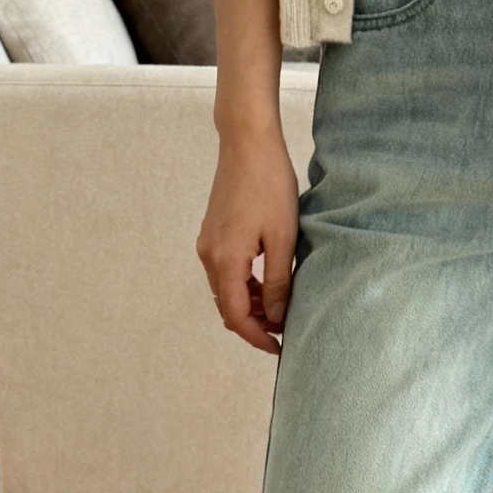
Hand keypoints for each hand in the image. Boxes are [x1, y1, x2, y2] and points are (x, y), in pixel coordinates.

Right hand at [196, 125, 299, 355]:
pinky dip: (244, 285)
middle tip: (285, 329)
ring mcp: (208, 244)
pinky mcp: (213, 233)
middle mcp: (209, 256)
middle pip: (227, 307)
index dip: (257, 337)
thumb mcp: (283, 238)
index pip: (236, 317)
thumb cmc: (269, 185)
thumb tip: (278, 318)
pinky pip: (225, 271)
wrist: (247, 144)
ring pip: (226, 290)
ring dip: (251, 304)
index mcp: (226, 261)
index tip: (279, 348)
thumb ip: (279, 282)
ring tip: (282, 305)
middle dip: (255, 324)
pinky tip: (268, 281)